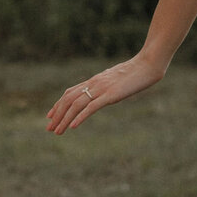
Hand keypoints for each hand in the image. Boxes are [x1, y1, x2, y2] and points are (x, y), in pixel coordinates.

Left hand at [46, 53, 164, 133]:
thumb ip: (108, 86)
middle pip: (69, 99)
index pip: (70, 92)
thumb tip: (104, 93)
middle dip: (58, 114)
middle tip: (49, 128)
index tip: (50, 115)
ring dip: (65, 119)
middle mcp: (94, 84)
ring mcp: (101, 89)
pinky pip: (91, 107)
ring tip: (57, 131)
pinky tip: (73, 126)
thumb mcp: (117, 79)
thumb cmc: (136, 72)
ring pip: (76, 104)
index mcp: (95, 80)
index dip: (59, 104)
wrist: (147, 64)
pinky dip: (80, 117)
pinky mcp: (111, 95)